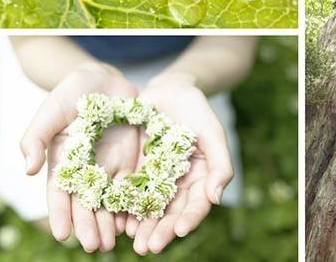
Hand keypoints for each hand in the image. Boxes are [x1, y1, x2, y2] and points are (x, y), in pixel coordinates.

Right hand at [20, 62, 138, 251]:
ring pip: (110, 201)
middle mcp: (87, 170)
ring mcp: (110, 167)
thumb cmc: (72, 93)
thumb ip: (36, 138)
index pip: (60, 193)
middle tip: (95, 246)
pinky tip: (137, 221)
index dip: (61, 213)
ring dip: (111, 222)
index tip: (62, 234)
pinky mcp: (132, 161)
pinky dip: (134, 205)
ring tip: (114, 242)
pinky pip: (134, 186)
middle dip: (89, 225)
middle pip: (87, 203)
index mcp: (63, 162)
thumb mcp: (50, 111)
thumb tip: (28, 170)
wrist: (106, 81)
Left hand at [126, 72, 233, 254]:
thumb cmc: (196, 109)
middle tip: (149, 247)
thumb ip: (220, 164)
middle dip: (161, 231)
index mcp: (201, 177)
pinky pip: (128, 191)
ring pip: (149, 208)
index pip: (198, 204)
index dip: (190, 218)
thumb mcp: (213, 132)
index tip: (181, 230)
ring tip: (131, 241)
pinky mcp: (135, 170)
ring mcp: (156, 178)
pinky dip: (123, 207)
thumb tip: (216, 198)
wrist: (169, 90)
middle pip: (172, 212)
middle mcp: (179, 183)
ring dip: (141, 226)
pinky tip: (115, 220)